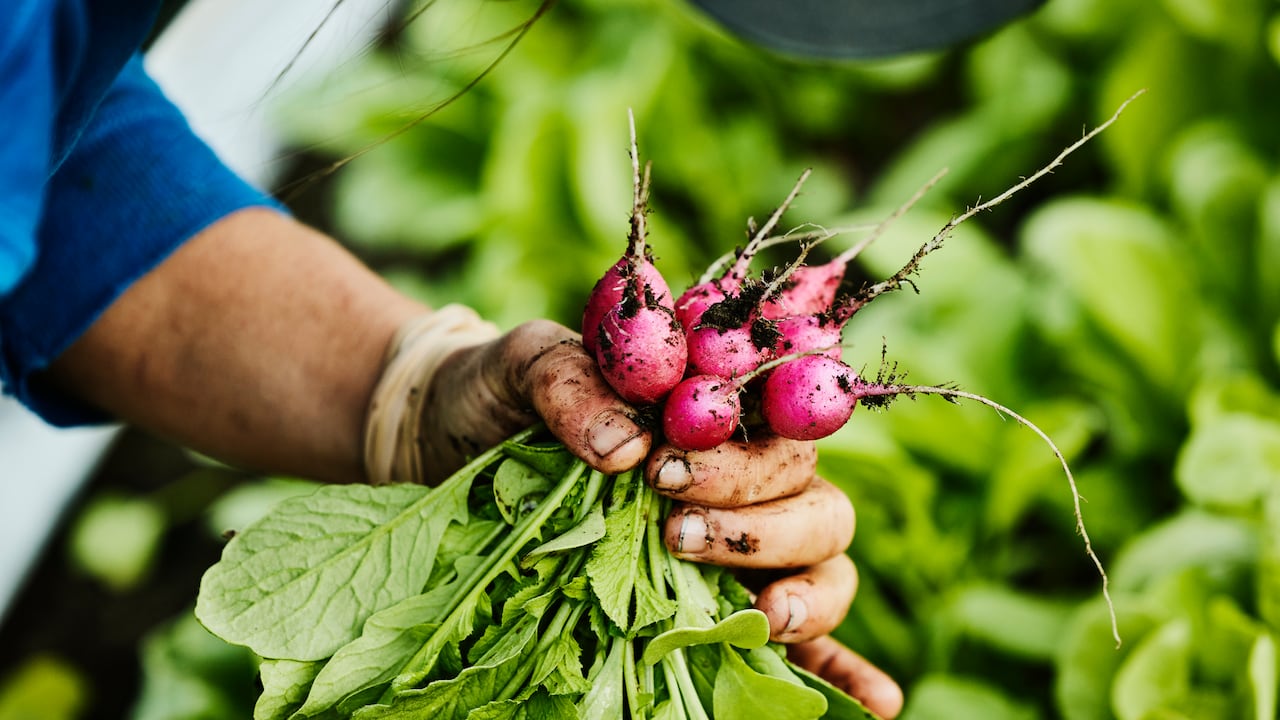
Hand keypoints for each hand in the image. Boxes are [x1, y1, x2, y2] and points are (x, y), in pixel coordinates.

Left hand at [423, 318, 900, 717]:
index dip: (743, 449)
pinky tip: (879, 701)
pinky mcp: (712, 600)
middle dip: (757, 521)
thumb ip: (571, 385)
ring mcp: (734, 540)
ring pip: (825, 557)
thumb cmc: (494, 393)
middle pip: (810, 494)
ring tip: (757, 613)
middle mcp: (738, 472)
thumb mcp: (520, 368)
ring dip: (805, 586)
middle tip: (673, 530)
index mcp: (706, 404)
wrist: (446, 441)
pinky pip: (806, 636)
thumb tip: (626, 448)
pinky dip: (843, 665)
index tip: (668, 468)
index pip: (776, 416)